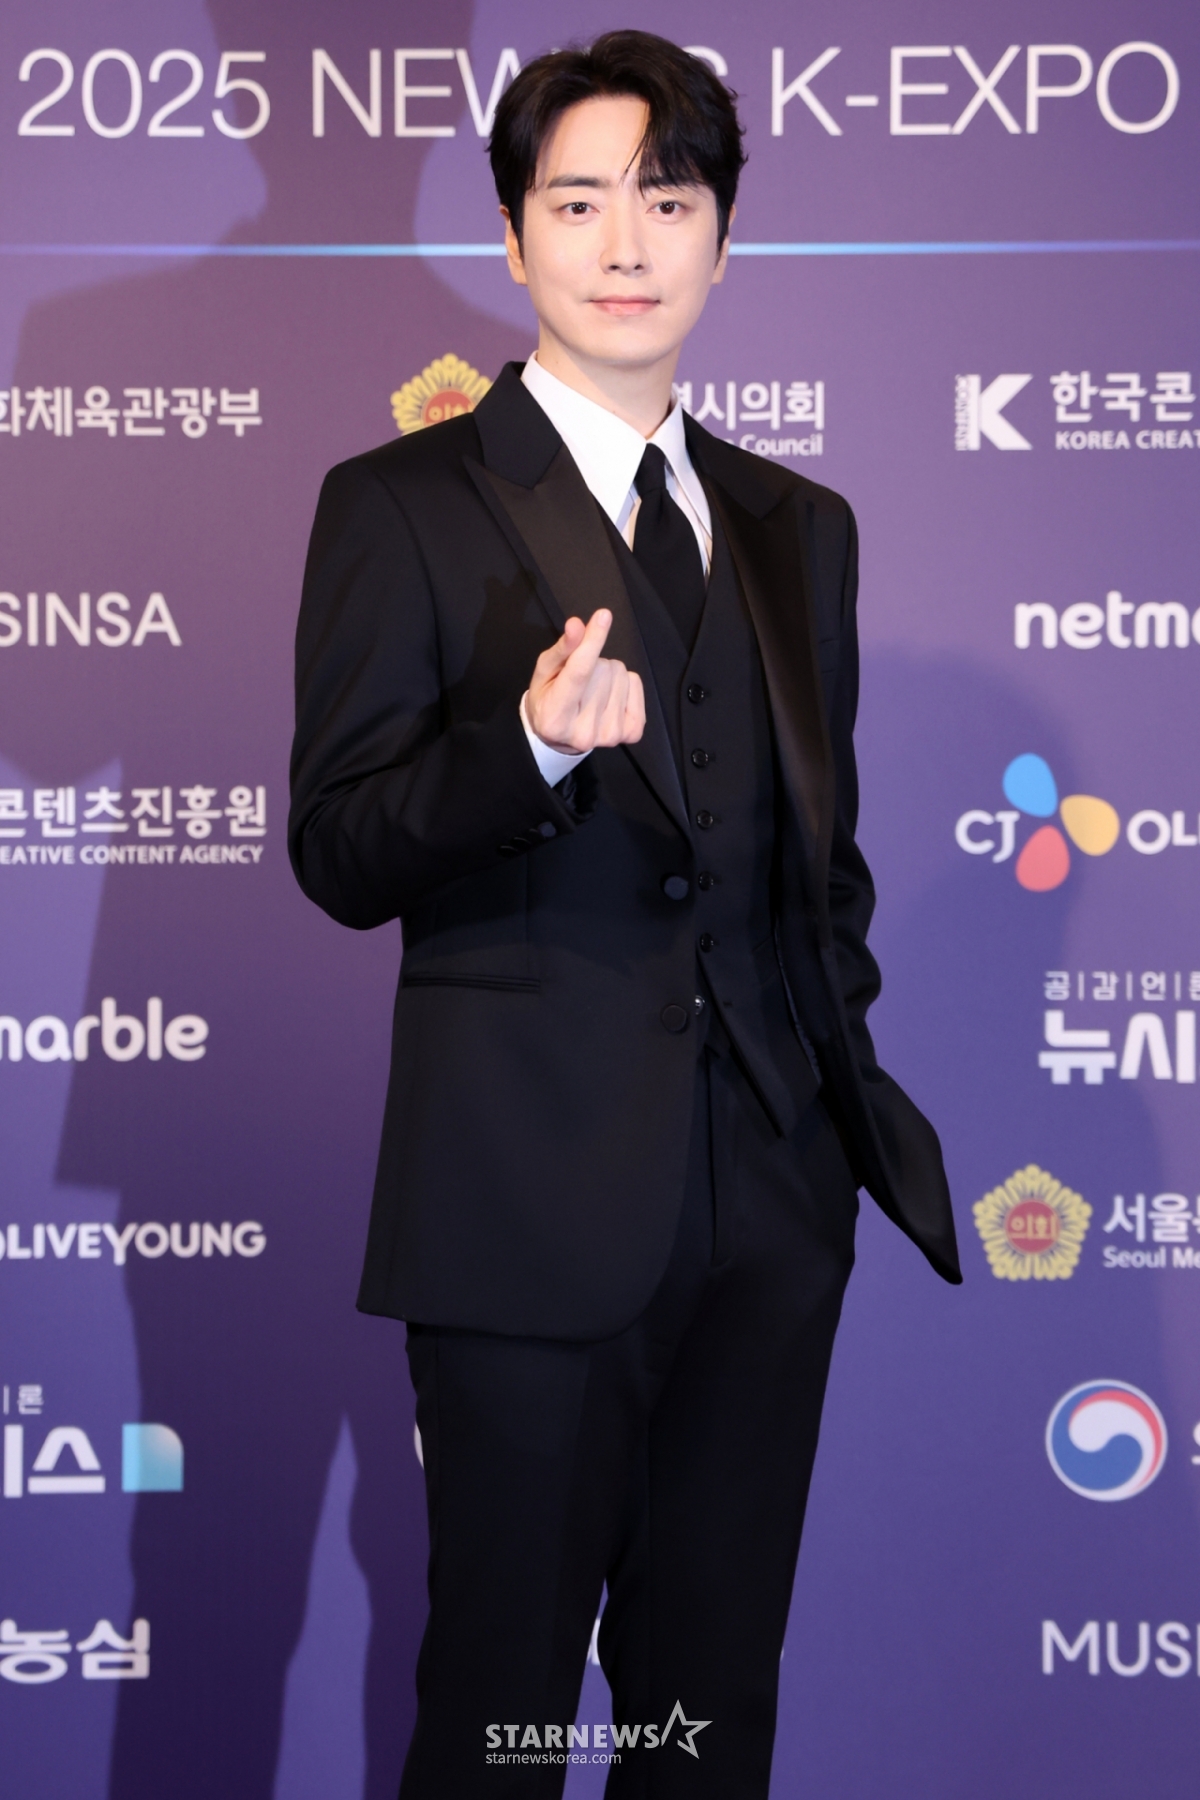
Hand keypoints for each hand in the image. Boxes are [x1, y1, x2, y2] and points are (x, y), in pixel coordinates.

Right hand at [525, 610, 645, 753]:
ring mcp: (611, 735)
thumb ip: (562, 650)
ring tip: (593, 689)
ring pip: (620, 674)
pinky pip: (636, 683)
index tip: (603, 616)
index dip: (592, 642)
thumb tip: (577, 625)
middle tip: (581, 680)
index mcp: (556, 717)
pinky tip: (610, 696)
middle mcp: (584, 731)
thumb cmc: (548, 699)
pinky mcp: (632, 733)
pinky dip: (625, 683)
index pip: (579, 673)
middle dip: (593, 663)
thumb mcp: (544, 673)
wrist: (560, 738)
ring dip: (608, 674)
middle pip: (603, 669)